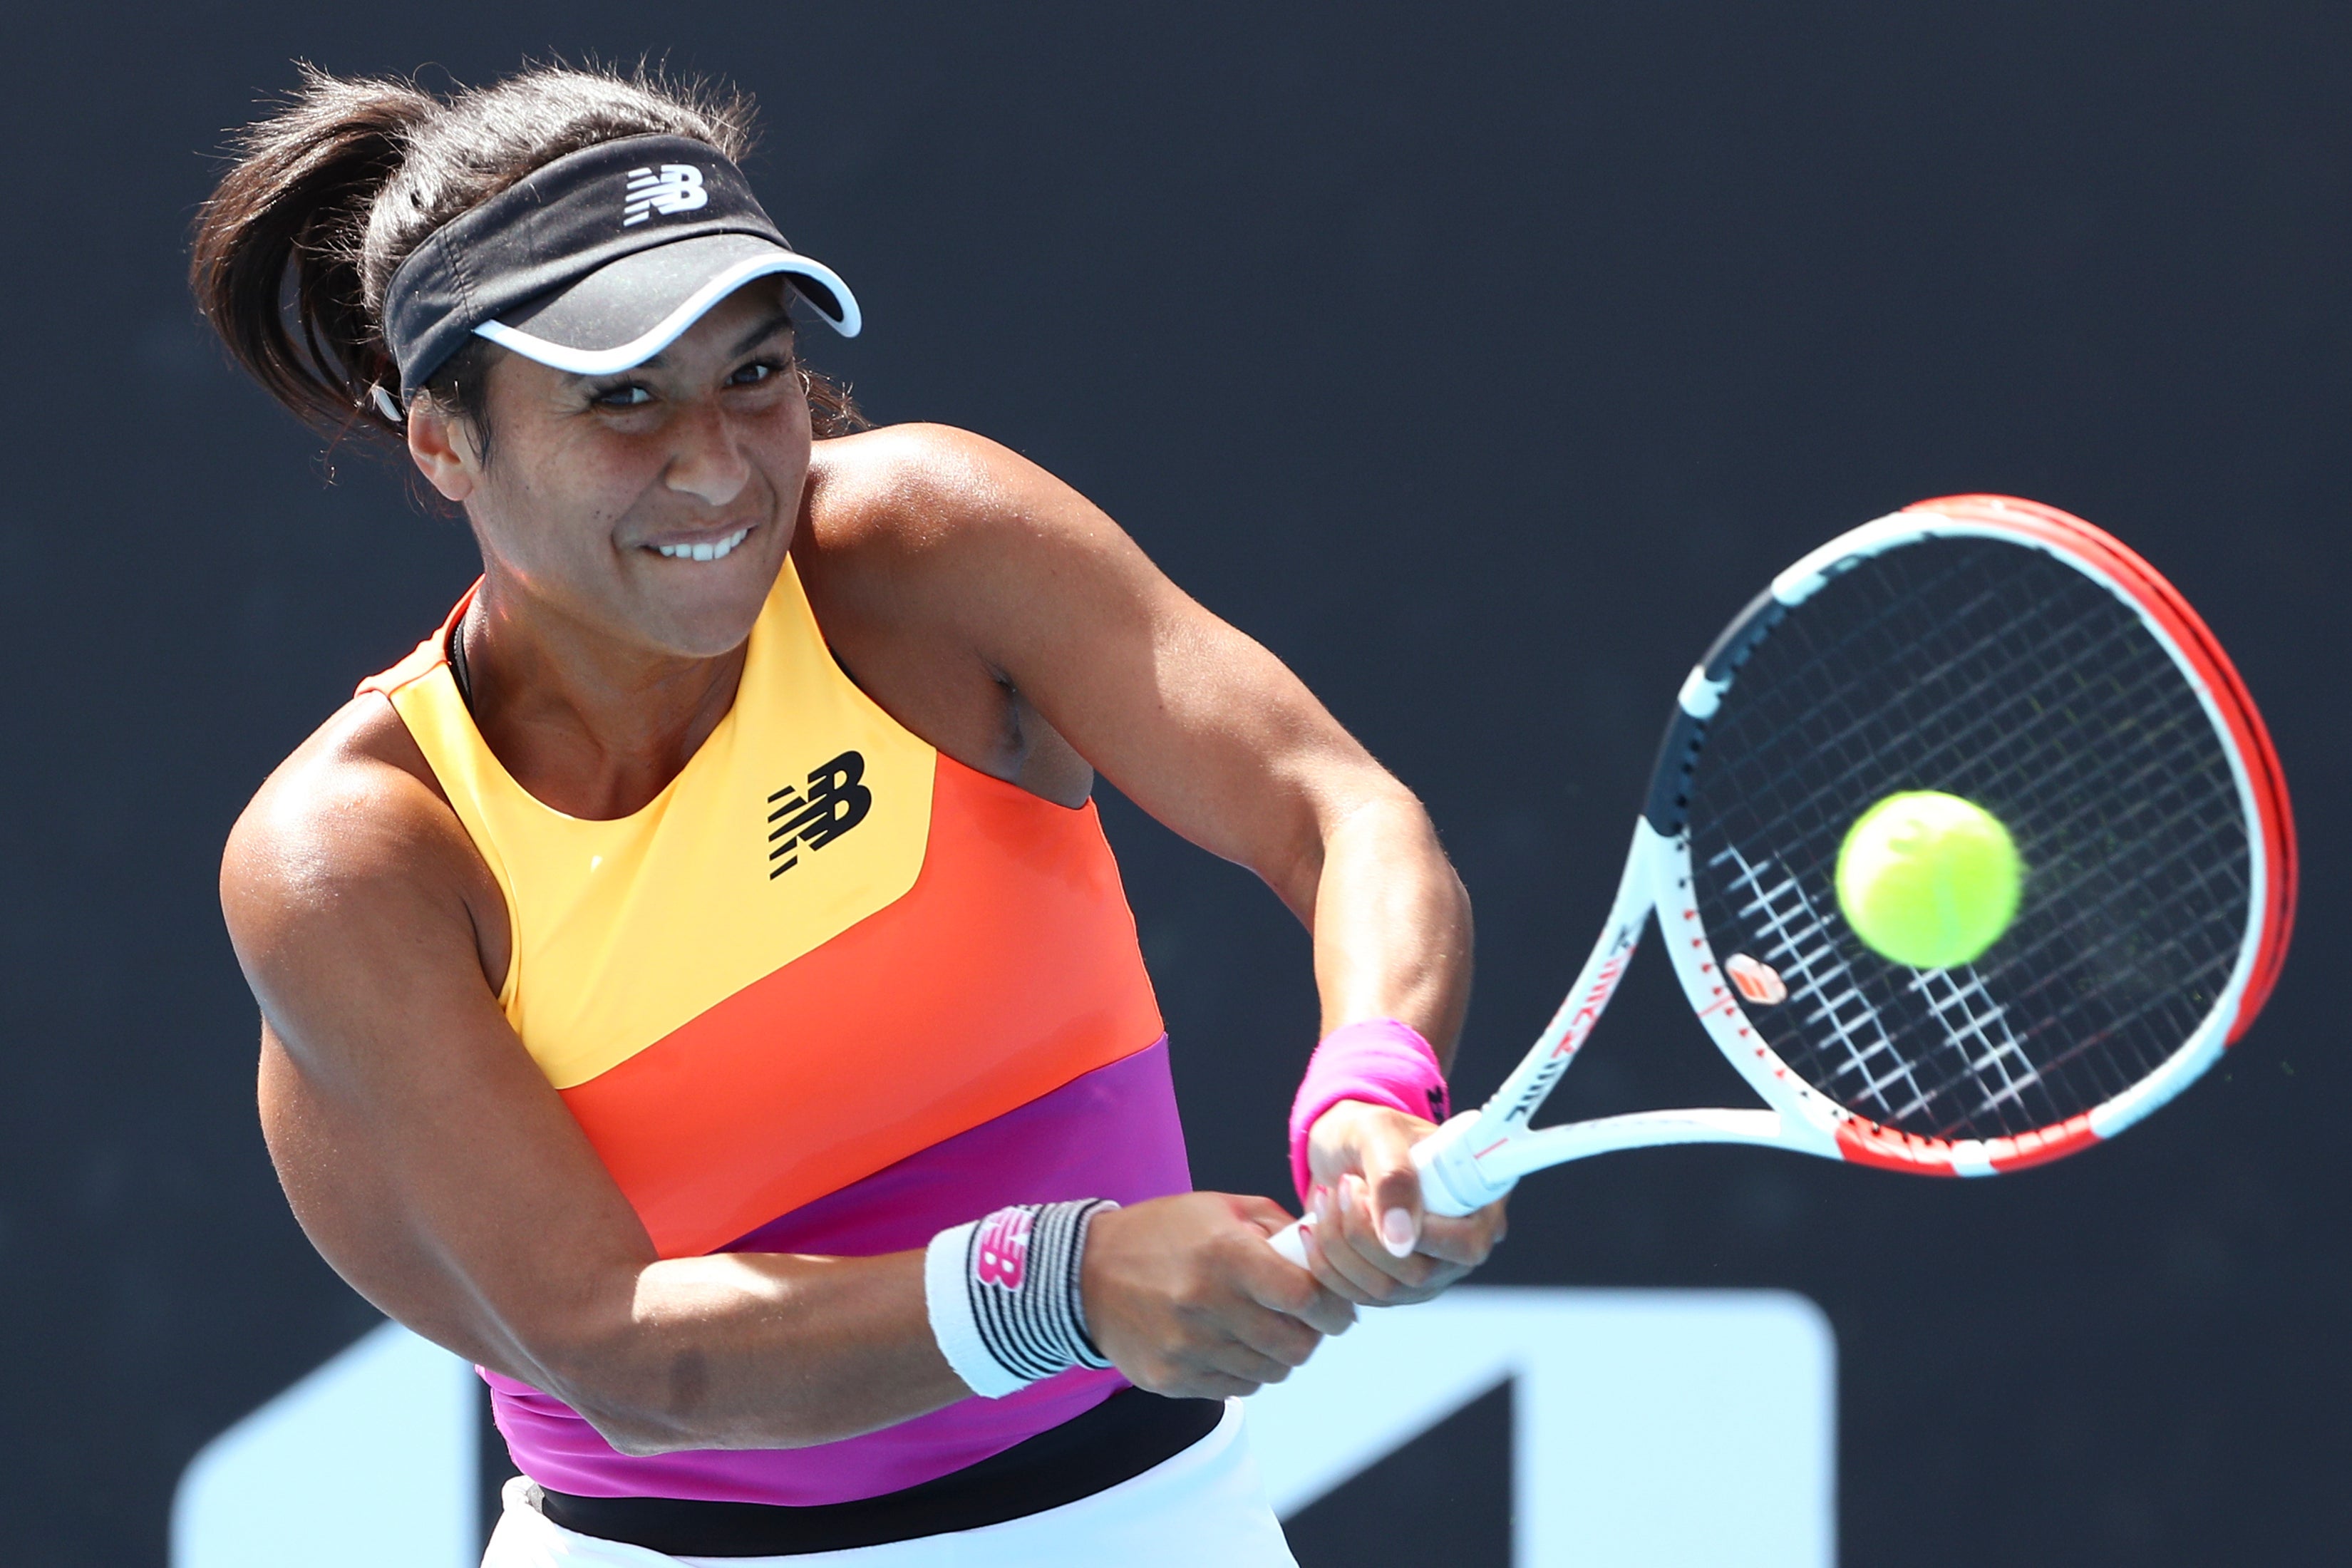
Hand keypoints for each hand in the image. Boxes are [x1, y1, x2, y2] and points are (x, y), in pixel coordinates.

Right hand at [1082, 1191, 1356, 1398]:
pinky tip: (1227, 1345)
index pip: (1305, 1297)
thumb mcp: (1220, 1208)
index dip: (1331, 1306)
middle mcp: (1207, 1305)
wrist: (1084, 1274)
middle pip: (1295, 1346)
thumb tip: (1324, 1252)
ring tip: (1260, 1330)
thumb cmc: (1160, 1234)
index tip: (1334, 1307)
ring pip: (1269, 1374)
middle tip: (1300, 1322)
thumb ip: (1278, 1226)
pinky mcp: (1171, 1380)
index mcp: (1225, 1255)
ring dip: (1276, 1356)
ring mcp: (1187, 1348)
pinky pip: (1235, 1390)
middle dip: (1309, 1336)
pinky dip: (1243, 1371)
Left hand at [1301, 1100, 1507, 1307]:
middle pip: (1419, 1273)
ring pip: (1383, 1289)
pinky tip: (1313, 1227)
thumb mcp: (1380, 1132)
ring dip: (1339, 1245)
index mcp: (1480, 1205)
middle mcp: (1460, 1247)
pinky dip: (1326, 1263)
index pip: (1465, 1245)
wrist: (1340, 1146)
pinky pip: (1357, 1296)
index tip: (1363, 1190)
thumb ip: (1394, 1179)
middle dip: (1363, 1233)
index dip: (1418, 1232)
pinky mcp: (1392, 1287)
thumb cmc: (1370, 1130)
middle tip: (1340, 1186)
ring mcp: (1429, 1273)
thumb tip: (1401, 1242)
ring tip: (1325, 1197)